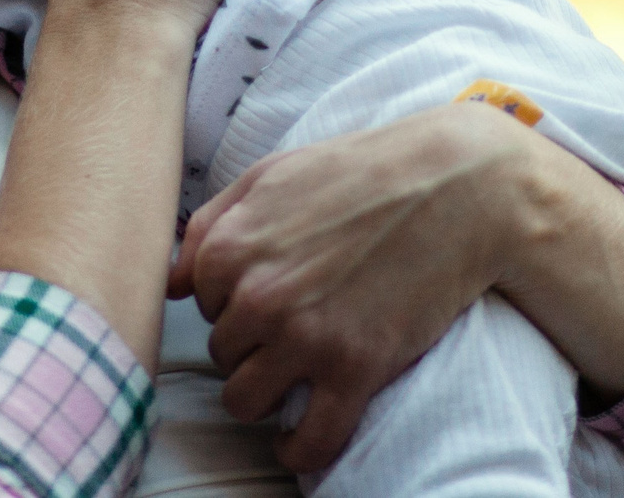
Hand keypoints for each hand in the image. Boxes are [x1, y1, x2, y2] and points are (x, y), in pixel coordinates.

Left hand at [169, 100, 623, 473]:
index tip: (264, 289)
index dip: (229, 298)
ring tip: (288, 379)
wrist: (454, 188)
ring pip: (245, 401)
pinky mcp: (355, 370)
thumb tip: (168, 283)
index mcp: (232, 248)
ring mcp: (306, 339)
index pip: (198, 302)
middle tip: (289, 325)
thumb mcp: (271, 176)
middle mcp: (259, 298)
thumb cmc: (360, 174)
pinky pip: (309, 441)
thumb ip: (210, 224)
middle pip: (221, 352)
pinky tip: (298, 441)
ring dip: (262, 395)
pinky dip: (298, 450)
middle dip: (247, 344)